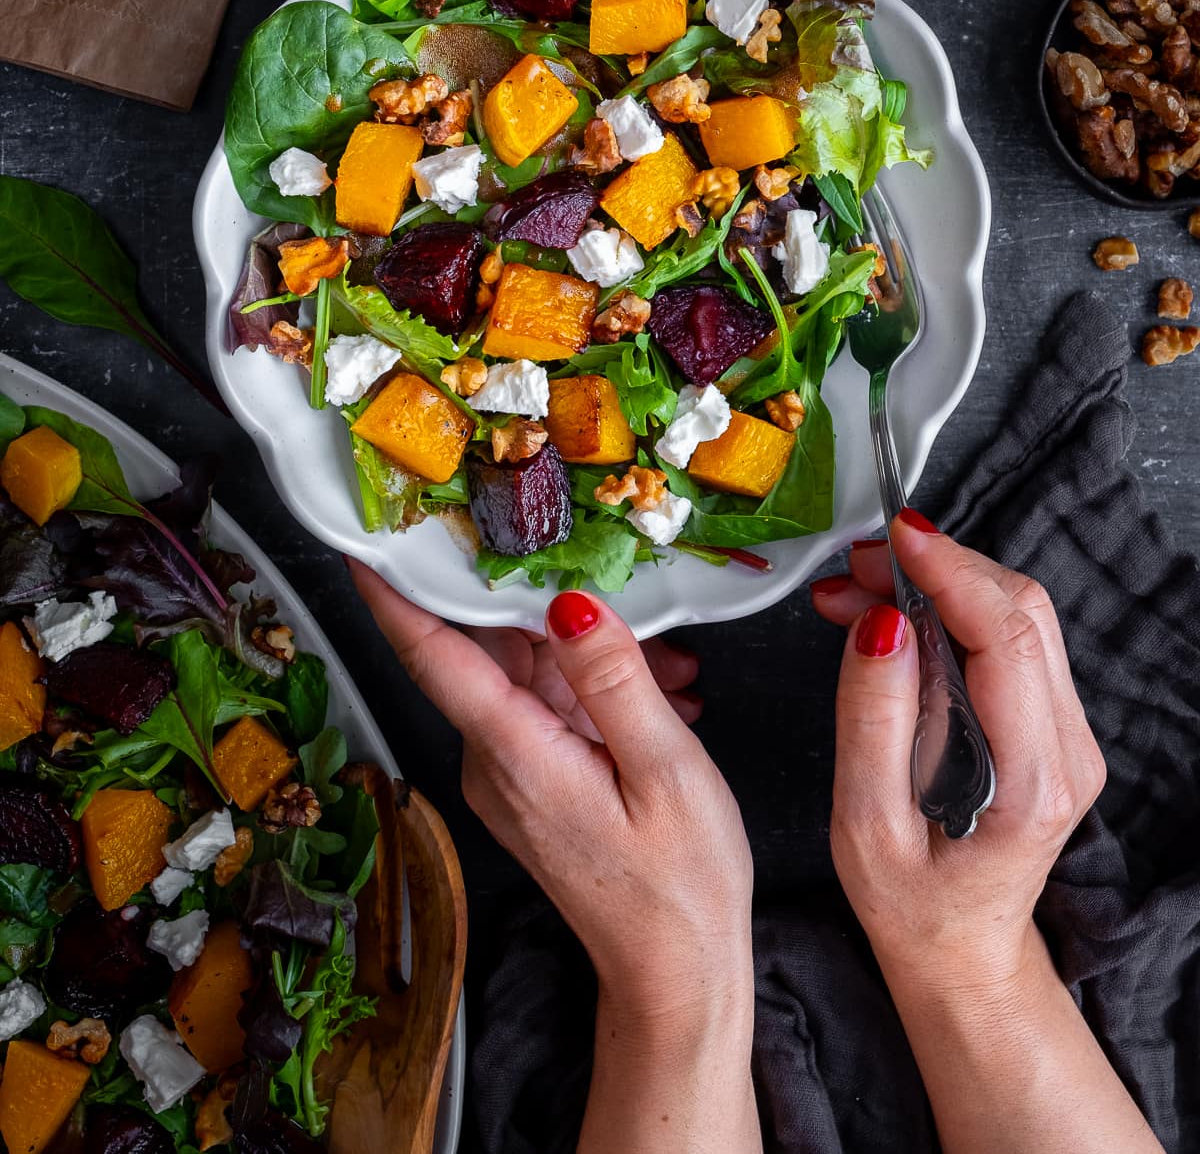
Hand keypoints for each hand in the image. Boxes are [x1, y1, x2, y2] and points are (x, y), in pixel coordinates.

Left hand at [348, 563, 753, 1023]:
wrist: (677, 978)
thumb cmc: (678, 890)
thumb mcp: (667, 770)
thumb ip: (615, 679)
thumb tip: (570, 605)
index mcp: (513, 754)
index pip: (432, 655)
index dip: (393, 591)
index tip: (366, 536)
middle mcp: (493, 762)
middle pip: (489, 649)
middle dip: (550, 608)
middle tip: (620, 585)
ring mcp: (510, 775)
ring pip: (529, 675)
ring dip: (592, 655)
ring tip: (669, 671)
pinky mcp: (533, 783)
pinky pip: (549, 708)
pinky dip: (598, 691)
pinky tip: (660, 697)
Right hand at [810, 512, 1106, 999]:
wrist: (959, 950)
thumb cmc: (911, 905)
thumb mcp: (865, 825)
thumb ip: (872, 718)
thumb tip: (880, 622)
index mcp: (1031, 780)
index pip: (1006, 637)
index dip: (951, 572)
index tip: (896, 538)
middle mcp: (1067, 752)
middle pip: (1021, 610)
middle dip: (937, 566)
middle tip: (857, 565)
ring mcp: (1067, 735)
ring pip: (1018, 613)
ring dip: (940, 582)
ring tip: (858, 587)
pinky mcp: (1049, 723)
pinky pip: (1009, 638)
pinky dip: (950, 609)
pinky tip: (892, 616)